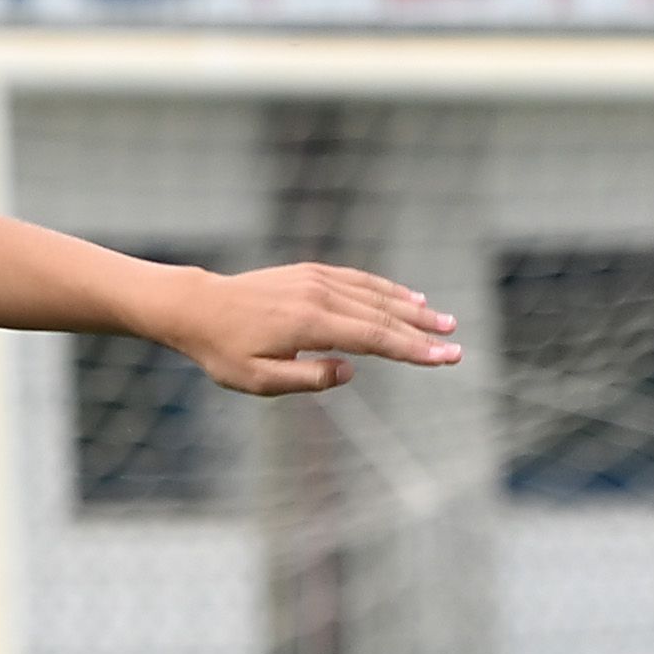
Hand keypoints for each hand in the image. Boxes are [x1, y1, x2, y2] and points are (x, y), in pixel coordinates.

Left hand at [167, 264, 461, 397]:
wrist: (196, 307)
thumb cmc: (223, 350)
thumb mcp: (258, 380)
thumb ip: (308, 379)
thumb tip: (351, 370)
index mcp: (311, 325)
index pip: (375, 339)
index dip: (414, 350)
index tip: (446, 357)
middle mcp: (320, 296)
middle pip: (383, 315)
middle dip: (423, 331)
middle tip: (456, 344)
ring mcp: (317, 280)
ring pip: (375, 294)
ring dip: (412, 307)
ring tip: (442, 320)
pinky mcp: (310, 272)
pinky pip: (358, 279)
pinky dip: (386, 288)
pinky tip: (407, 296)